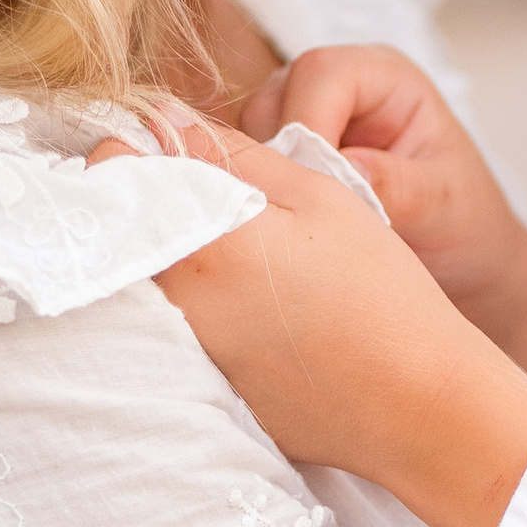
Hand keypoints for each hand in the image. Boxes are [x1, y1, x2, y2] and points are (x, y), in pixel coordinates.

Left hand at [97, 118, 526, 526]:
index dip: (141, 148)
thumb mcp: (316, 196)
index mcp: (195, 241)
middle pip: (124, 228)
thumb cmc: (379, 293)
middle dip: (158, 203)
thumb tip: (162, 119)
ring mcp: (181, 354)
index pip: (110, 169)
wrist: (416, 406)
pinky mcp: (202, 389)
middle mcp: (170, 303)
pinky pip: (175, 330)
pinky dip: (202, 309)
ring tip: (251, 263)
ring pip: (147, 279)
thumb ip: (231, 154)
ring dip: (178, 258)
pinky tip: (262, 312)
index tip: (178, 149)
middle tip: (223, 202)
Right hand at [237, 47, 526, 407]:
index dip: (306, 123)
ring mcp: (308, 119)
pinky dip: (260, 195)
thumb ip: (398, 184)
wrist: (462, 261)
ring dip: (265, 179)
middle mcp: (340, 87)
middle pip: (275, 96)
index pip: (321, 73)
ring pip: (252, 131)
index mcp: (386, 77)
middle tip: (298, 214)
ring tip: (296, 226)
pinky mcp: (288, 157)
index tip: (313, 187)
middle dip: (278, 155)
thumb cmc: (465, 223)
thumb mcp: (443, 205)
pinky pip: (251, 165)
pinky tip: (283, 231)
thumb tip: (346, 169)